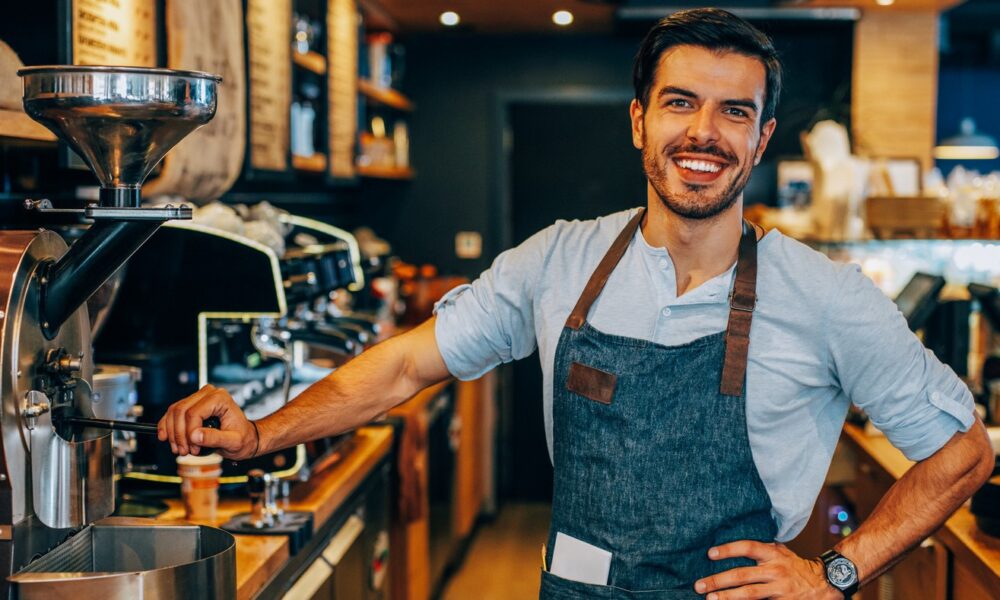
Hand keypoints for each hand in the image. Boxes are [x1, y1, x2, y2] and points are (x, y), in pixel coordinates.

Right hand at [157, 384, 258, 459]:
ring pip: (174, 412)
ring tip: (180, 449)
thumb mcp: (233, 442)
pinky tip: (166, 437)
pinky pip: (173, 413)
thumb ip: (215, 439)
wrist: (245, 437)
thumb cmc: (243, 438)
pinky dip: (167, 426)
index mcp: (220, 398)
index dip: (188, 433)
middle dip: (178, 434)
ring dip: (172, 433)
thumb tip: (195, 436)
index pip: (194, 413)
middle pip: (181, 411)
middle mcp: (208, 394)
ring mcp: (199, 398)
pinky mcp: (192, 405)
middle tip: (184, 451)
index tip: (193, 449)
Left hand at [694, 541, 841, 598]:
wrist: (825, 584)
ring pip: (749, 594)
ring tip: (710, 599)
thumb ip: (761, 549)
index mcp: (773, 554)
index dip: (728, 550)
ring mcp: (779, 589)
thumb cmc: (796, 566)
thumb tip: (733, 546)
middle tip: (699, 584)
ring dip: (727, 597)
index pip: (748, 547)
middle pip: (742, 575)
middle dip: (718, 580)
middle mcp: (775, 570)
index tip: (710, 554)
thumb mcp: (781, 552)